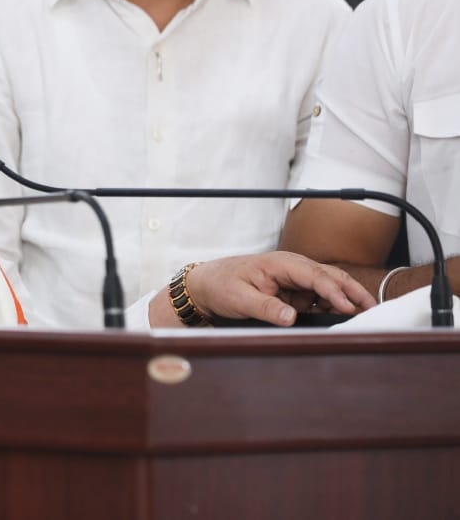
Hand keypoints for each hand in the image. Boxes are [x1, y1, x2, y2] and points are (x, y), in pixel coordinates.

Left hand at [186, 251, 375, 325]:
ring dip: (345, 299)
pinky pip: (318, 298)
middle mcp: (292, 268)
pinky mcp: (294, 292)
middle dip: (353, 291)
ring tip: (364, 316)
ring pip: (328, 287)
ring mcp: (295, 280)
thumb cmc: (223, 286)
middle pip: (330, 277)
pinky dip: (331, 307)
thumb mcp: (241, 299)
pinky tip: (341, 318)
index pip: (315, 275)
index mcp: (281, 264)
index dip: (334, 291)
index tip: (348, 307)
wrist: (208, 285)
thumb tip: (292, 318)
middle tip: (373, 308)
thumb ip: (267, 308)